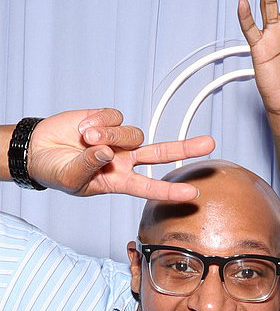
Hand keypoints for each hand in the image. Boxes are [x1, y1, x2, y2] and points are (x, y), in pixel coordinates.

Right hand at [26, 109, 214, 199]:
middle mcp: (125, 161)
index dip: (171, 191)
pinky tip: (82, 128)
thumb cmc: (57, 171)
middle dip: (185, 148)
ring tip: (85, 138)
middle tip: (210, 144)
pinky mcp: (107, 119)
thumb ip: (88, 167)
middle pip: (161, 153)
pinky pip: (115, 116)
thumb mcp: (71, 178)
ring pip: (132, 132)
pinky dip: (97, 120)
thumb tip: (106, 151)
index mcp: (120, 181)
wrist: (38, 150)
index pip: (150, 188)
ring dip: (109, 133)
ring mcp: (118, 139)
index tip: (192, 194)